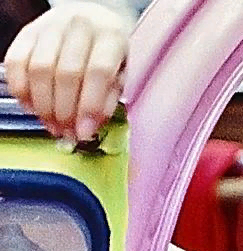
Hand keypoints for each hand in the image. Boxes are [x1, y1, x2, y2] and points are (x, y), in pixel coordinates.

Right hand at [4, 2, 131, 140]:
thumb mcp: (120, 75)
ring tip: (52, 125)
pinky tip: (33, 107)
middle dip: (64, 111)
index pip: (98, 72)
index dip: (89, 106)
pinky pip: (16, 62)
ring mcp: (51, 26)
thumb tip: (89, 127)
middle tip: (66, 133)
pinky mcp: (27, 32)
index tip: (84, 132)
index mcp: (110, 35)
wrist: (91, 20)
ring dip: (43, 105)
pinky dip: (21, 89)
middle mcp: (80, 25)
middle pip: (66, 73)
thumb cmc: (107, 53)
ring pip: (39, 69)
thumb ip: (107, 101)